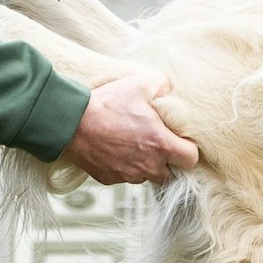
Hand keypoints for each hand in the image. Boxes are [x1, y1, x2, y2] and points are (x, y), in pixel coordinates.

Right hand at [62, 74, 198, 186]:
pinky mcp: (109, 178)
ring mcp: (128, 175)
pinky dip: (124, 167)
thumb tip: (169, 88)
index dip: (188, 149)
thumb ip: (162, 84)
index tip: (179, 140)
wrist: (72, 122)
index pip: (190, 159)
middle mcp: (147, 165)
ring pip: (146, 176)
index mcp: (160, 145)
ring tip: (133, 144)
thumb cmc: (107, 104)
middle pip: (170, 174)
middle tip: (157, 143)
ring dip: (145, 165)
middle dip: (167, 161)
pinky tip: (115, 149)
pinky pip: (124, 177)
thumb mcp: (140, 83)